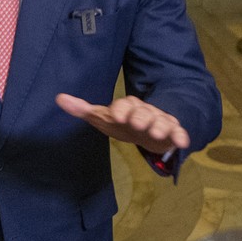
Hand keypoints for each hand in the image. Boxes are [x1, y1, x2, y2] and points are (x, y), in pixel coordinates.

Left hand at [54, 94, 189, 153]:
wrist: (146, 130)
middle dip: (141, 117)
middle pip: (144, 112)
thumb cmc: (121, 123)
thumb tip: (59, 98)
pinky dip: (180, 136)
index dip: (121, 109)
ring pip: (161, 121)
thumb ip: (82, 109)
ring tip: (156, 133)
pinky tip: (182, 143)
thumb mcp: (101, 118)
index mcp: (128, 106)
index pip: (124, 104)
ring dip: (160, 126)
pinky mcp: (172, 132)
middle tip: (137, 124)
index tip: (116, 116)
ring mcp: (159, 121)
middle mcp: (145, 111)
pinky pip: (177, 132)